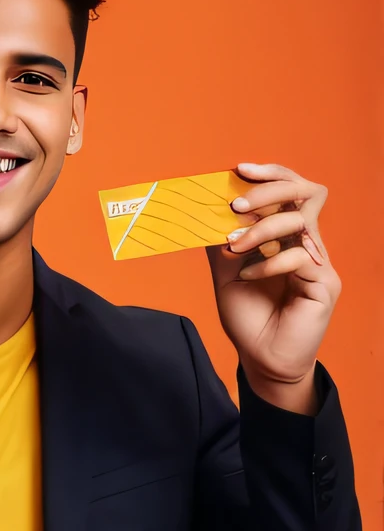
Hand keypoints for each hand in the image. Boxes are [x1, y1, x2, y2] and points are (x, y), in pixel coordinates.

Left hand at [205, 162, 341, 411]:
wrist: (262, 359)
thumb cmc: (248, 317)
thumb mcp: (226, 273)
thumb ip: (221, 241)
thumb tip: (205, 207)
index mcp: (288, 235)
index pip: (290, 189)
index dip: (270, 174)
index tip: (238, 170)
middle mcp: (307, 243)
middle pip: (306, 192)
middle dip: (269, 189)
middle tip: (238, 203)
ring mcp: (319, 262)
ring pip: (300, 221)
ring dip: (261, 230)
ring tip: (236, 249)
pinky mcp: (325, 284)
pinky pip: (298, 257)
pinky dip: (269, 262)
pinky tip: (250, 276)